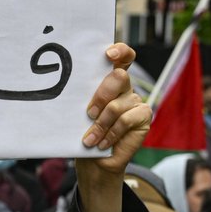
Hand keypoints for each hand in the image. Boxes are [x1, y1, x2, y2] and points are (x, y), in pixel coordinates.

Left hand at [75, 43, 151, 211]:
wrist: (93, 161)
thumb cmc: (82, 132)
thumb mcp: (78, 113)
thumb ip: (81, 98)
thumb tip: (67, 88)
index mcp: (108, 79)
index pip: (121, 57)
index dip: (119, 51)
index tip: (108, 54)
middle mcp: (125, 87)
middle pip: (119, 77)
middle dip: (101, 95)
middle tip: (88, 113)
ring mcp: (136, 101)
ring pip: (118, 105)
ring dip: (100, 125)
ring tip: (90, 138)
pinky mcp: (144, 117)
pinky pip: (126, 120)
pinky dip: (110, 133)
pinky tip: (101, 143)